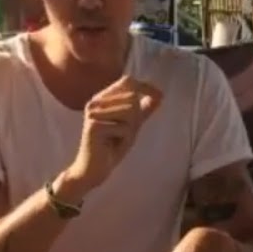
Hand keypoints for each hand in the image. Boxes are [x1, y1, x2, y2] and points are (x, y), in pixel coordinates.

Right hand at [63, 75, 162, 192]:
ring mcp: (93, 112)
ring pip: (130, 110)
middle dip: (136, 117)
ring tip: (117, 139)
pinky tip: (111, 146)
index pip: (128, 81)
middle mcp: (95, 102)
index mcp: (102, 98)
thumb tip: (160, 94)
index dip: (145, 87)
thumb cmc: (111, 147)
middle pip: (132, 97)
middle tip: (124, 133)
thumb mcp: (131, 125)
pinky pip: (124, 128)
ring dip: (130, 129)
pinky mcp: (94, 126)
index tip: (159, 96)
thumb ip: (143, 110)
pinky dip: (124, 139)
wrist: (94, 170)